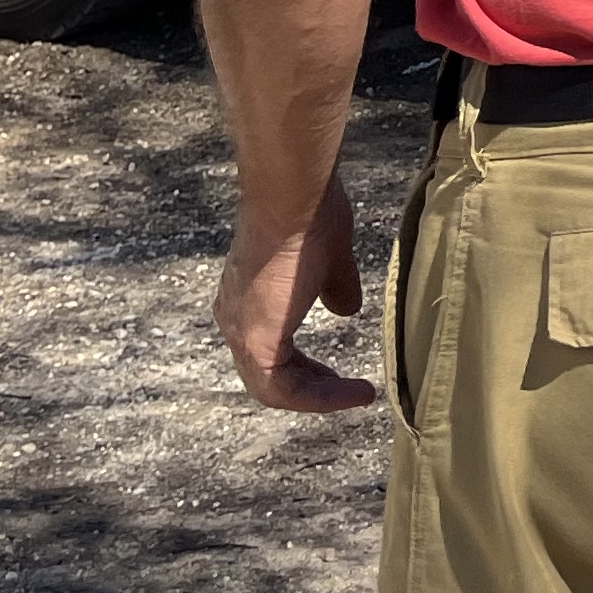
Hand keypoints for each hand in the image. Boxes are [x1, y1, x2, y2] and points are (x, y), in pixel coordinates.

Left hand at [215, 169, 376, 412]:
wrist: (292, 196)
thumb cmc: (310, 216)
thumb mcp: (330, 259)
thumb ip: (335, 288)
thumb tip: (346, 309)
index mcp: (247, 303)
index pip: (271, 355)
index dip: (308, 371)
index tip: (340, 376)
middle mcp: (235, 320)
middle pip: (270, 375)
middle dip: (313, 387)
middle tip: (347, 390)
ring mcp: (241, 330)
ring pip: (273, 386)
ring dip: (317, 396)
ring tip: (357, 394)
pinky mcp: (255, 338)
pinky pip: (280, 387)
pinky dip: (316, 396)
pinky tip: (353, 390)